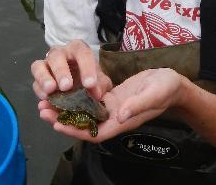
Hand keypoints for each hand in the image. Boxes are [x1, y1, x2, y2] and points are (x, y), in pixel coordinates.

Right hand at [31, 39, 111, 100]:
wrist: (78, 84)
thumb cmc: (89, 77)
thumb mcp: (100, 81)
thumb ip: (101, 86)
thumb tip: (96, 94)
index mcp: (78, 49)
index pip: (83, 53)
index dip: (86, 68)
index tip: (90, 84)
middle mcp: (60, 52)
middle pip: (57, 56)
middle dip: (61, 72)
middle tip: (67, 87)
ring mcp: (46, 63)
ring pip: (39, 65)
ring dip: (44, 78)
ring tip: (51, 90)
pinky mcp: (38, 77)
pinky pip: (34, 82)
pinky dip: (39, 91)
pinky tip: (45, 100)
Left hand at [39, 67, 185, 142]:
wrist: (172, 82)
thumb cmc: (165, 88)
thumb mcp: (154, 94)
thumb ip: (137, 105)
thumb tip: (119, 115)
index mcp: (123, 121)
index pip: (95, 132)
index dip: (75, 131)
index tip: (57, 124)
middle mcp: (115, 117)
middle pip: (85, 125)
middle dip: (63, 120)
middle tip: (43, 110)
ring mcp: (113, 108)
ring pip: (86, 113)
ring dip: (67, 109)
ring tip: (47, 101)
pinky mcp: (113, 98)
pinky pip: (92, 102)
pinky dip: (78, 99)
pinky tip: (66, 91)